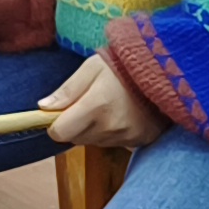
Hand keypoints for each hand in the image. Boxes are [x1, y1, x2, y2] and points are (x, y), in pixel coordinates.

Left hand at [41, 52, 163, 148]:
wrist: (165, 69)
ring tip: (109, 105)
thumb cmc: (124, 65)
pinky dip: (113, 132)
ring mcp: (127, 136)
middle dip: (76, 124)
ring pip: (95, 141)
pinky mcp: (141, 140)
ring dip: (95, 129)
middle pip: (77, 138)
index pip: (60, 132)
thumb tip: (43, 107)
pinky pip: (115, 143)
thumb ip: (68, 89)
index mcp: (96, 106)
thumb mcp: (92, 68)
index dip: (55, 124)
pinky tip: (123, 114)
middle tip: (89, 102)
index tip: (61, 113)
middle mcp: (111, 126)